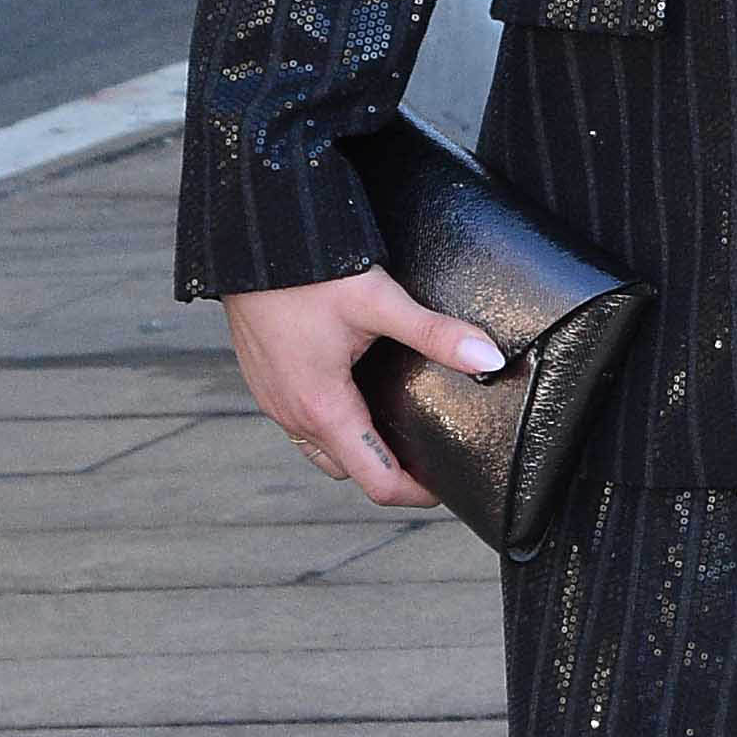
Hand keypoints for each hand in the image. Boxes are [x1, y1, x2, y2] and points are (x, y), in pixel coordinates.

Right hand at [222, 267, 501, 509]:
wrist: (248, 244)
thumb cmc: (307, 272)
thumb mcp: (379, 301)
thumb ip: (436, 332)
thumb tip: (488, 357)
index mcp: (322, 408)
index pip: (375, 481)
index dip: (416, 492)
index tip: (447, 485)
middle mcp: (293, 415)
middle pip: (351, 471)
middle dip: (392, 474)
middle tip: (431, 460)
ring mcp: (274, 402)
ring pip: (323, 452)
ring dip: (359, 453)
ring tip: (398, 436)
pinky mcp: (266, 384)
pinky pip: (302, 427)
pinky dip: (334, 429)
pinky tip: (358, 402)